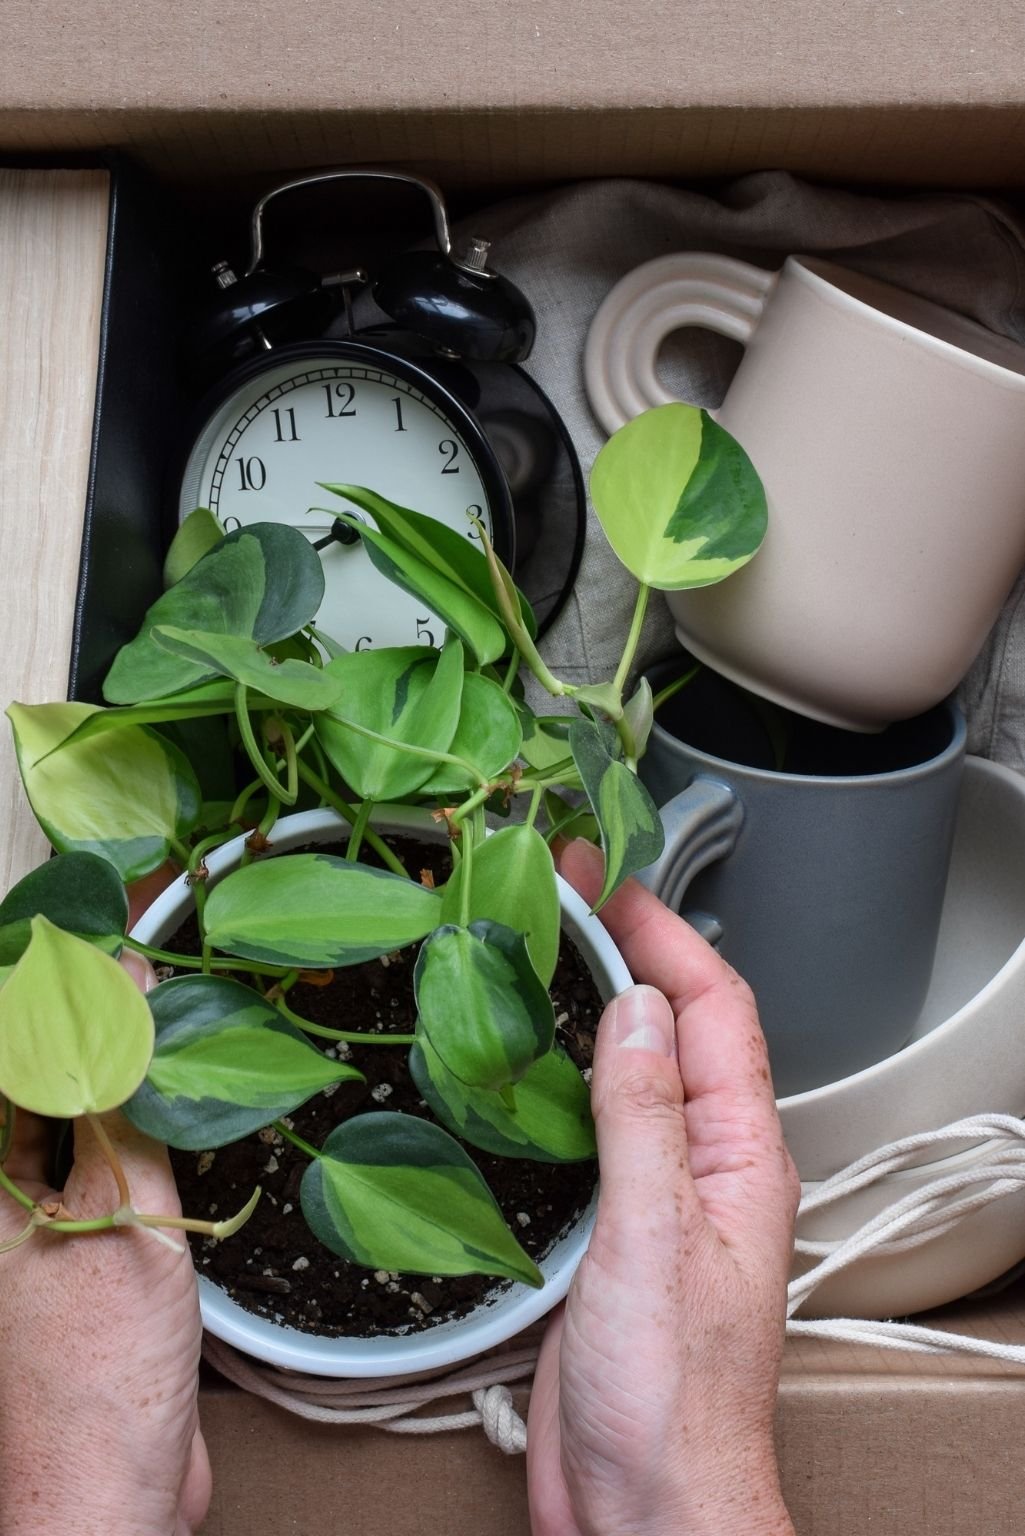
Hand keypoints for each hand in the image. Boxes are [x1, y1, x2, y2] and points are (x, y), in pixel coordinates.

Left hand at [0, 949, 209, 1535]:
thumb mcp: (120, 1213)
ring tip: (175, 1029)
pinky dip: (146, 1135)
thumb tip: (122, 994)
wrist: (114, 1495)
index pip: (17, 1060)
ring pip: (78, 1126)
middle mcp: (5, 1201)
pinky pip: (110, 1174)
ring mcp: (44, 1230)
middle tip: (147, 975)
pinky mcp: (89, 1260)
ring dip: (123, 1078)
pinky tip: (185, 1113)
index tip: (97, 940)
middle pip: (40, 1086)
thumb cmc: (98, 1374)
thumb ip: (122, 1100)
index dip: (50, 993)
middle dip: (90, 1028)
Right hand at [528, 839, 798, 1535]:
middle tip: (561, 894)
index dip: (663, 932)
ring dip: (587, 1003)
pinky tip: (514, 1063)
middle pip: (674, 1023)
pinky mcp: (608, 1224)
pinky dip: (555, 1073)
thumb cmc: (676, 1403)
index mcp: (741, 1155)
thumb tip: (637, 1011)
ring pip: (628, 1067)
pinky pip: (589, 1123)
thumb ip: (647, 1117)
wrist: (645, 1507)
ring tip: (535, 950)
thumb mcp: (656, 1240)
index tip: (604, 879)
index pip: (716, 1006)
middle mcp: (705, 1163)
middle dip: (625, 949)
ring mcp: (656, 1191)